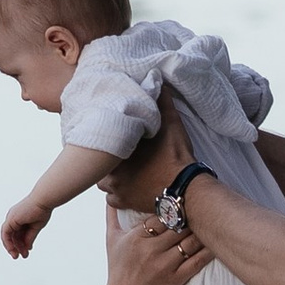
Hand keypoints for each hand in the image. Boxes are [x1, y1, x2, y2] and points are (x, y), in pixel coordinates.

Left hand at [0, 199, 48, 258]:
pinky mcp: (10, 219)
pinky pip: (5, 234)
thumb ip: (30, 237)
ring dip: (12, 247)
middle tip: (23, 256)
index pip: (17, 233)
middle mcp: (14, 217)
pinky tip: (14, 249)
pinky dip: (8, 243)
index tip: (27, 251)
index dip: (21, 243)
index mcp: (20, 217)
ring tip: (18, 256)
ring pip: (7, 236)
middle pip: (12, 236)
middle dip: (17, 247)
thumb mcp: (36, 227)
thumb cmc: (42, 210)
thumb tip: (27, 247)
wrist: (43, 201)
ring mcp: (11, 218)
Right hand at [102, 198, 209, 284]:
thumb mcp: (112, 241)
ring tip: (211, 222)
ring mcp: (165, 265)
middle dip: (191, 216)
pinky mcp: (176, 279)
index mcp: (136, 238)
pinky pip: (197, 261)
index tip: (183, 198)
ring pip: (190, 242)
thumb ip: (112, 216)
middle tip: (203, 206)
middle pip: (178, 226)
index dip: (173, 206)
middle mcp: (151, 250)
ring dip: (202, 231)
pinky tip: (216, 243)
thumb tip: (110, 197)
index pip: (160, 215)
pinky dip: (208, 251)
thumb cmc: (118, 270)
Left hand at [105, 95, 190, 209]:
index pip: (102, 141)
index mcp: (119, 148)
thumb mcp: (171, 124)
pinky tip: (127, 188)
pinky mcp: (124, 203)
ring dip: (110, 176)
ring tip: (122, 170)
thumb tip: (158, 82)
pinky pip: (112, 199)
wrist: (185, 189)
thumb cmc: (175, 156)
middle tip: (120, 153)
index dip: (107, 138)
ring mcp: (117, 188)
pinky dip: (117, 194)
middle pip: (99, 161)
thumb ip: (162, 103)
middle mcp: (112, 169)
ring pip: (103, 181)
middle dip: (107, 158)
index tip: (115, 136)